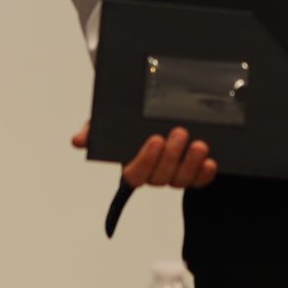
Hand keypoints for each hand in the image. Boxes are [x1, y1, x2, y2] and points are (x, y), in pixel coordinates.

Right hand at [74, 121, 216, 188]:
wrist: (169, 107)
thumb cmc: (133, 118)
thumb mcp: (114, 117)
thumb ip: (95, 128)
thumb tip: (77, 141)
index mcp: (131, 163)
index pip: (134, 175)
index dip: (145, 161)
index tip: (155, 141)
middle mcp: (153, 172)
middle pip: (160, 178)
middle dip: (171, 157)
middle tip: (179, 134)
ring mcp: (175, 174)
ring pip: (180, 180)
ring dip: (190, 165)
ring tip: (199, 145)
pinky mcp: (195, 173)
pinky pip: (199, 181)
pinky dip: (205, 174)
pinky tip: (210, 161)